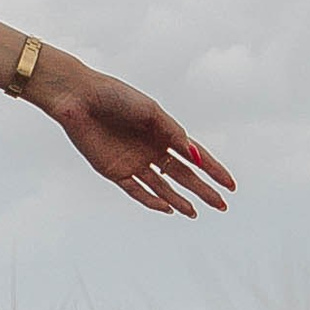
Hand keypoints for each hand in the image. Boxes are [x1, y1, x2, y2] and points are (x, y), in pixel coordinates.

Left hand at [36, 58, 232, 216]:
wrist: (79, 98)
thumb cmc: (116, 97)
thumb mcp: (151, 111)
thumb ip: (173, 134)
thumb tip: (196, 158)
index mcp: (163, 132)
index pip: (195, 155)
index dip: (214, 170)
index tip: (230, 185)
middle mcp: (151, 149)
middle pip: (182, 175)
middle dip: (203, 190)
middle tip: (221, 205)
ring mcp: (133, 162)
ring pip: (161, 187)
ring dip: (179, 200)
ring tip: (195, 212)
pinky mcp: (114, 171)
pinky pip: (137, 191)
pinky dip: (152, 200)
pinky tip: (168, 208)